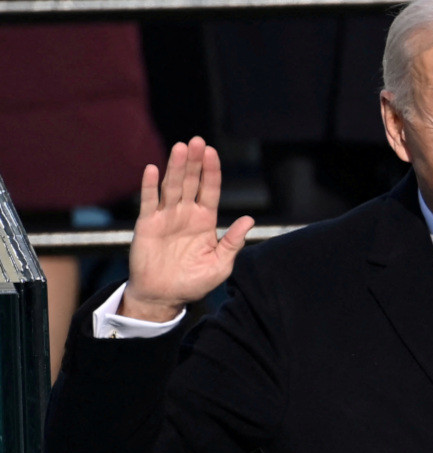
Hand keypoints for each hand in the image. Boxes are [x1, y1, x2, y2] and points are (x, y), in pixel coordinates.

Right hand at [120, 137, 253, 321]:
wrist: (164, 296)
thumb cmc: (194, 281)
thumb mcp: (220, 264)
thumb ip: (233, 242)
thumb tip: (250, 220)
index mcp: (205, 220)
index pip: (210, 189)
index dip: (211, 171)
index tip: (212, 152)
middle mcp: (186, 213)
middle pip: (191, 182)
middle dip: (195, 162)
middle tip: (197, 141)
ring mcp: (166, 217)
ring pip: (172, 187)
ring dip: (175, 167)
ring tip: (180, 148)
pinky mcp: (147, 224)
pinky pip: (149, 202)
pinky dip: (149, 186)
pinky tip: (152, 169)